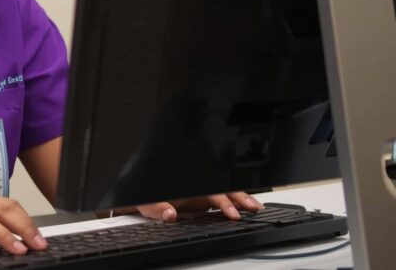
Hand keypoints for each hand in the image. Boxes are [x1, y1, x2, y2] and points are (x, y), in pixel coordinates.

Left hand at [131, 192, 263, 221]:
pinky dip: (236, 205)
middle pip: (223, 190)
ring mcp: (203, 194)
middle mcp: (198, 188)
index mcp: (188, 186)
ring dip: (242, 199)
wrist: (144, 199)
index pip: (211, 193)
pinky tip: (248, 210)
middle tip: (253, 208)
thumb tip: (169, 215)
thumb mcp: (146, 204)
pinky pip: (223, 201)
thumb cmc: (146, 199)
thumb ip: (157, 209)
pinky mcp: (205, 201)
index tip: (233, 213)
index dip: (224, 202)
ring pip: (226, 193)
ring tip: (256, 208)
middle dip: (240, 197)